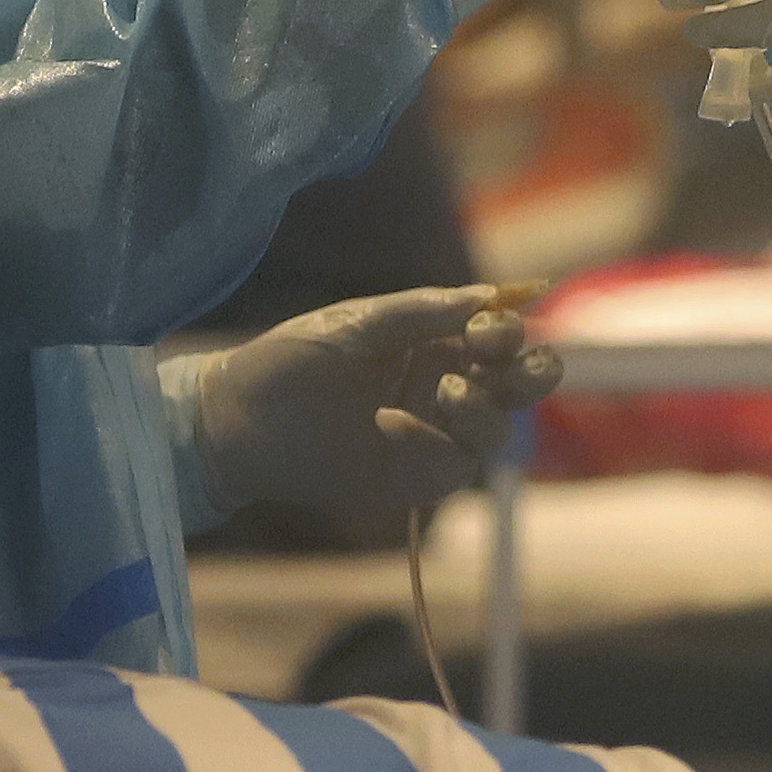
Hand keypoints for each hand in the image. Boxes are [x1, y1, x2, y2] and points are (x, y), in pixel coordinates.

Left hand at [175, 288, 562, 531]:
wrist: (241, 421)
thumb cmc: (292, 360)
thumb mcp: (357, 324)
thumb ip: (424, 311)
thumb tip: (493, 295)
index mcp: (438, 339)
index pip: (503, 334)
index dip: (509, 329)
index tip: (485, 326)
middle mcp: (448, 384)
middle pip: (525, 383)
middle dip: (531, 370)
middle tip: (498, 359)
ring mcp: (437, 433)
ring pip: (500, 428)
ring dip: (484, 407)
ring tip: (445, 390)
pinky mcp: (418, 476)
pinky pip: (454, 462)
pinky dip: (432, 441)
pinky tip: (388, 423)